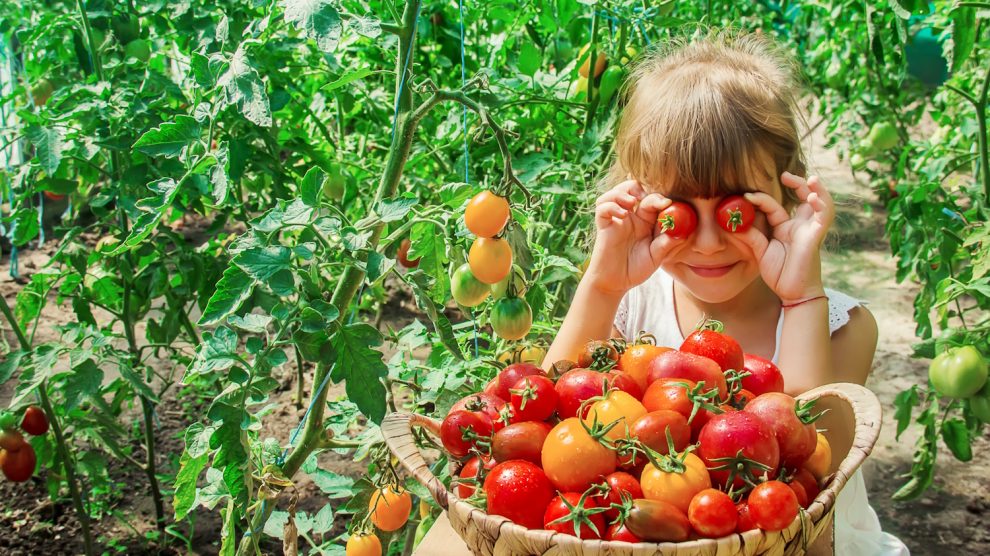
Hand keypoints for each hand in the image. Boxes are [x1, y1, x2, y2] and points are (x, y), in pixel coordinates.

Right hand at [584, 180, 676, 295]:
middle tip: (647, 198)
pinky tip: (621, 214)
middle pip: (632, 188)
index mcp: (646, 221)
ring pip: (615, 193)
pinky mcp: (604, 225)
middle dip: (641, 188)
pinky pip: (602, 208)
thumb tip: (681, 232)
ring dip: (623, 191)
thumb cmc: (636, 270)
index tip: (667, 202)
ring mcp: (616, 219)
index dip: (659, 197)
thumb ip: (666, 244)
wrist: (616, 283)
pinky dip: (611, 206)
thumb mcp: (656, 257)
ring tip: (632, 202)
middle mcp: (631, 216)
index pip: (652, 199)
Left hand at [740, 172, 833, 302]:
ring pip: (820, 203)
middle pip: (804, 197)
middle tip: (784, 175)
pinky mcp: (816, 236)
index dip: (761, 199)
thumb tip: (731, 223)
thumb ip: (749, 236)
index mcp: (785, 228)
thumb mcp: (760, 252)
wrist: (793, 293)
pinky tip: (813, 197)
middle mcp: (799, 225)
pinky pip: (824, 217)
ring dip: (816, 189)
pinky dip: (822, 205)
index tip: (746, 194)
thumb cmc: (780, 274)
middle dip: (797, 183)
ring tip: (809, 179)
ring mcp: (810, 229)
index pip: (774, 207)